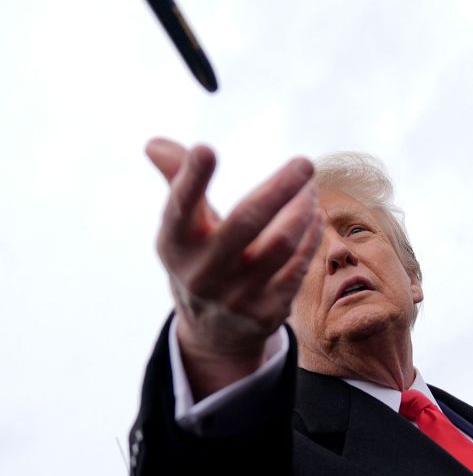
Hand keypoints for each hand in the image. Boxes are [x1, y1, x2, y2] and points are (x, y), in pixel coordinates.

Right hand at [147, 138, 322, 396]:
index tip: (204, 148)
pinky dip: (310, 238)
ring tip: (309, 189)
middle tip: (304, 163)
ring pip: (281, 244)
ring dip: (301, 211)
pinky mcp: (266, 311)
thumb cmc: (199, 259)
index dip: (191, 179)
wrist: (214, 333)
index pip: (180, 208)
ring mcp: (236, 295)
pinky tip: (316, 217)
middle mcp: (203, 272)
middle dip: (279, 189)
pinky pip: (297, 268)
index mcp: (176, 244)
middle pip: (246, 222)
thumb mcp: (181, 229)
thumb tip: (154, 143)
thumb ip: (176, 182)